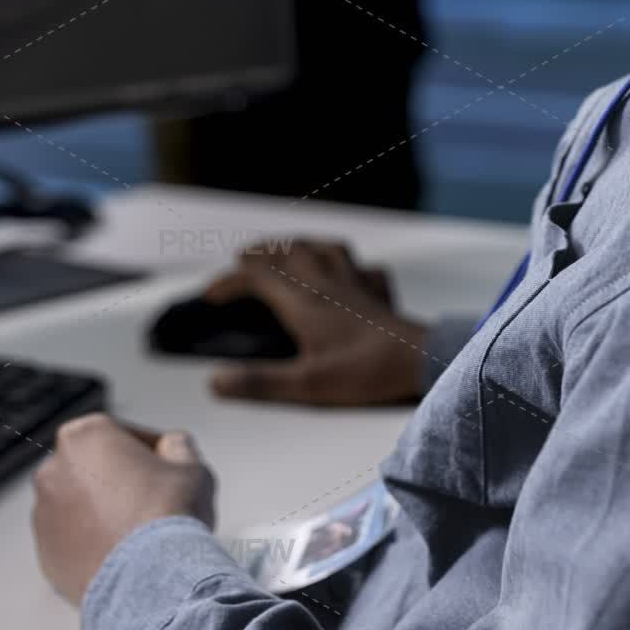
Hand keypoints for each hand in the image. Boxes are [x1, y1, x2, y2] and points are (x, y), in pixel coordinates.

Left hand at [32, 415, 215, 605]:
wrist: (151, 579)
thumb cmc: (169, 516)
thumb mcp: (192, 466)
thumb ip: (178, 447)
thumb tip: (173, 447)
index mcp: (83, 436)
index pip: (124, 434)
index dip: (153, 450)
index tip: (168, 465)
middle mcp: (52, 470)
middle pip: (96, 469)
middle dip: (122, 481)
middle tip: (155, 499)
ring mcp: (44, 515)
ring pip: (81, 507)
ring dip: (105, 513)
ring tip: (141, 532)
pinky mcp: (45, 555)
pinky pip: (73, 543)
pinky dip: (94, 545)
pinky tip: (125, 555)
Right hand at [207, 237, 425, 406]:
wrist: (418, 360)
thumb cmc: (364, 373)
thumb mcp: (306, 386)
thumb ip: (260, 382)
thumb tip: (215, 381)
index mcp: (303, 303)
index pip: (258, 278)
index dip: (230, 282)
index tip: (211, 294)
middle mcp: (326, 285)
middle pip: (287, 253)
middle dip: (260, 253)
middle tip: (241, 258)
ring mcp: (355, 285)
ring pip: (322, 249)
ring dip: (298, 244)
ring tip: (287, 247)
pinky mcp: (378, 293)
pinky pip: (361, 266)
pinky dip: (347, 260)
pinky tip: (347, 268)